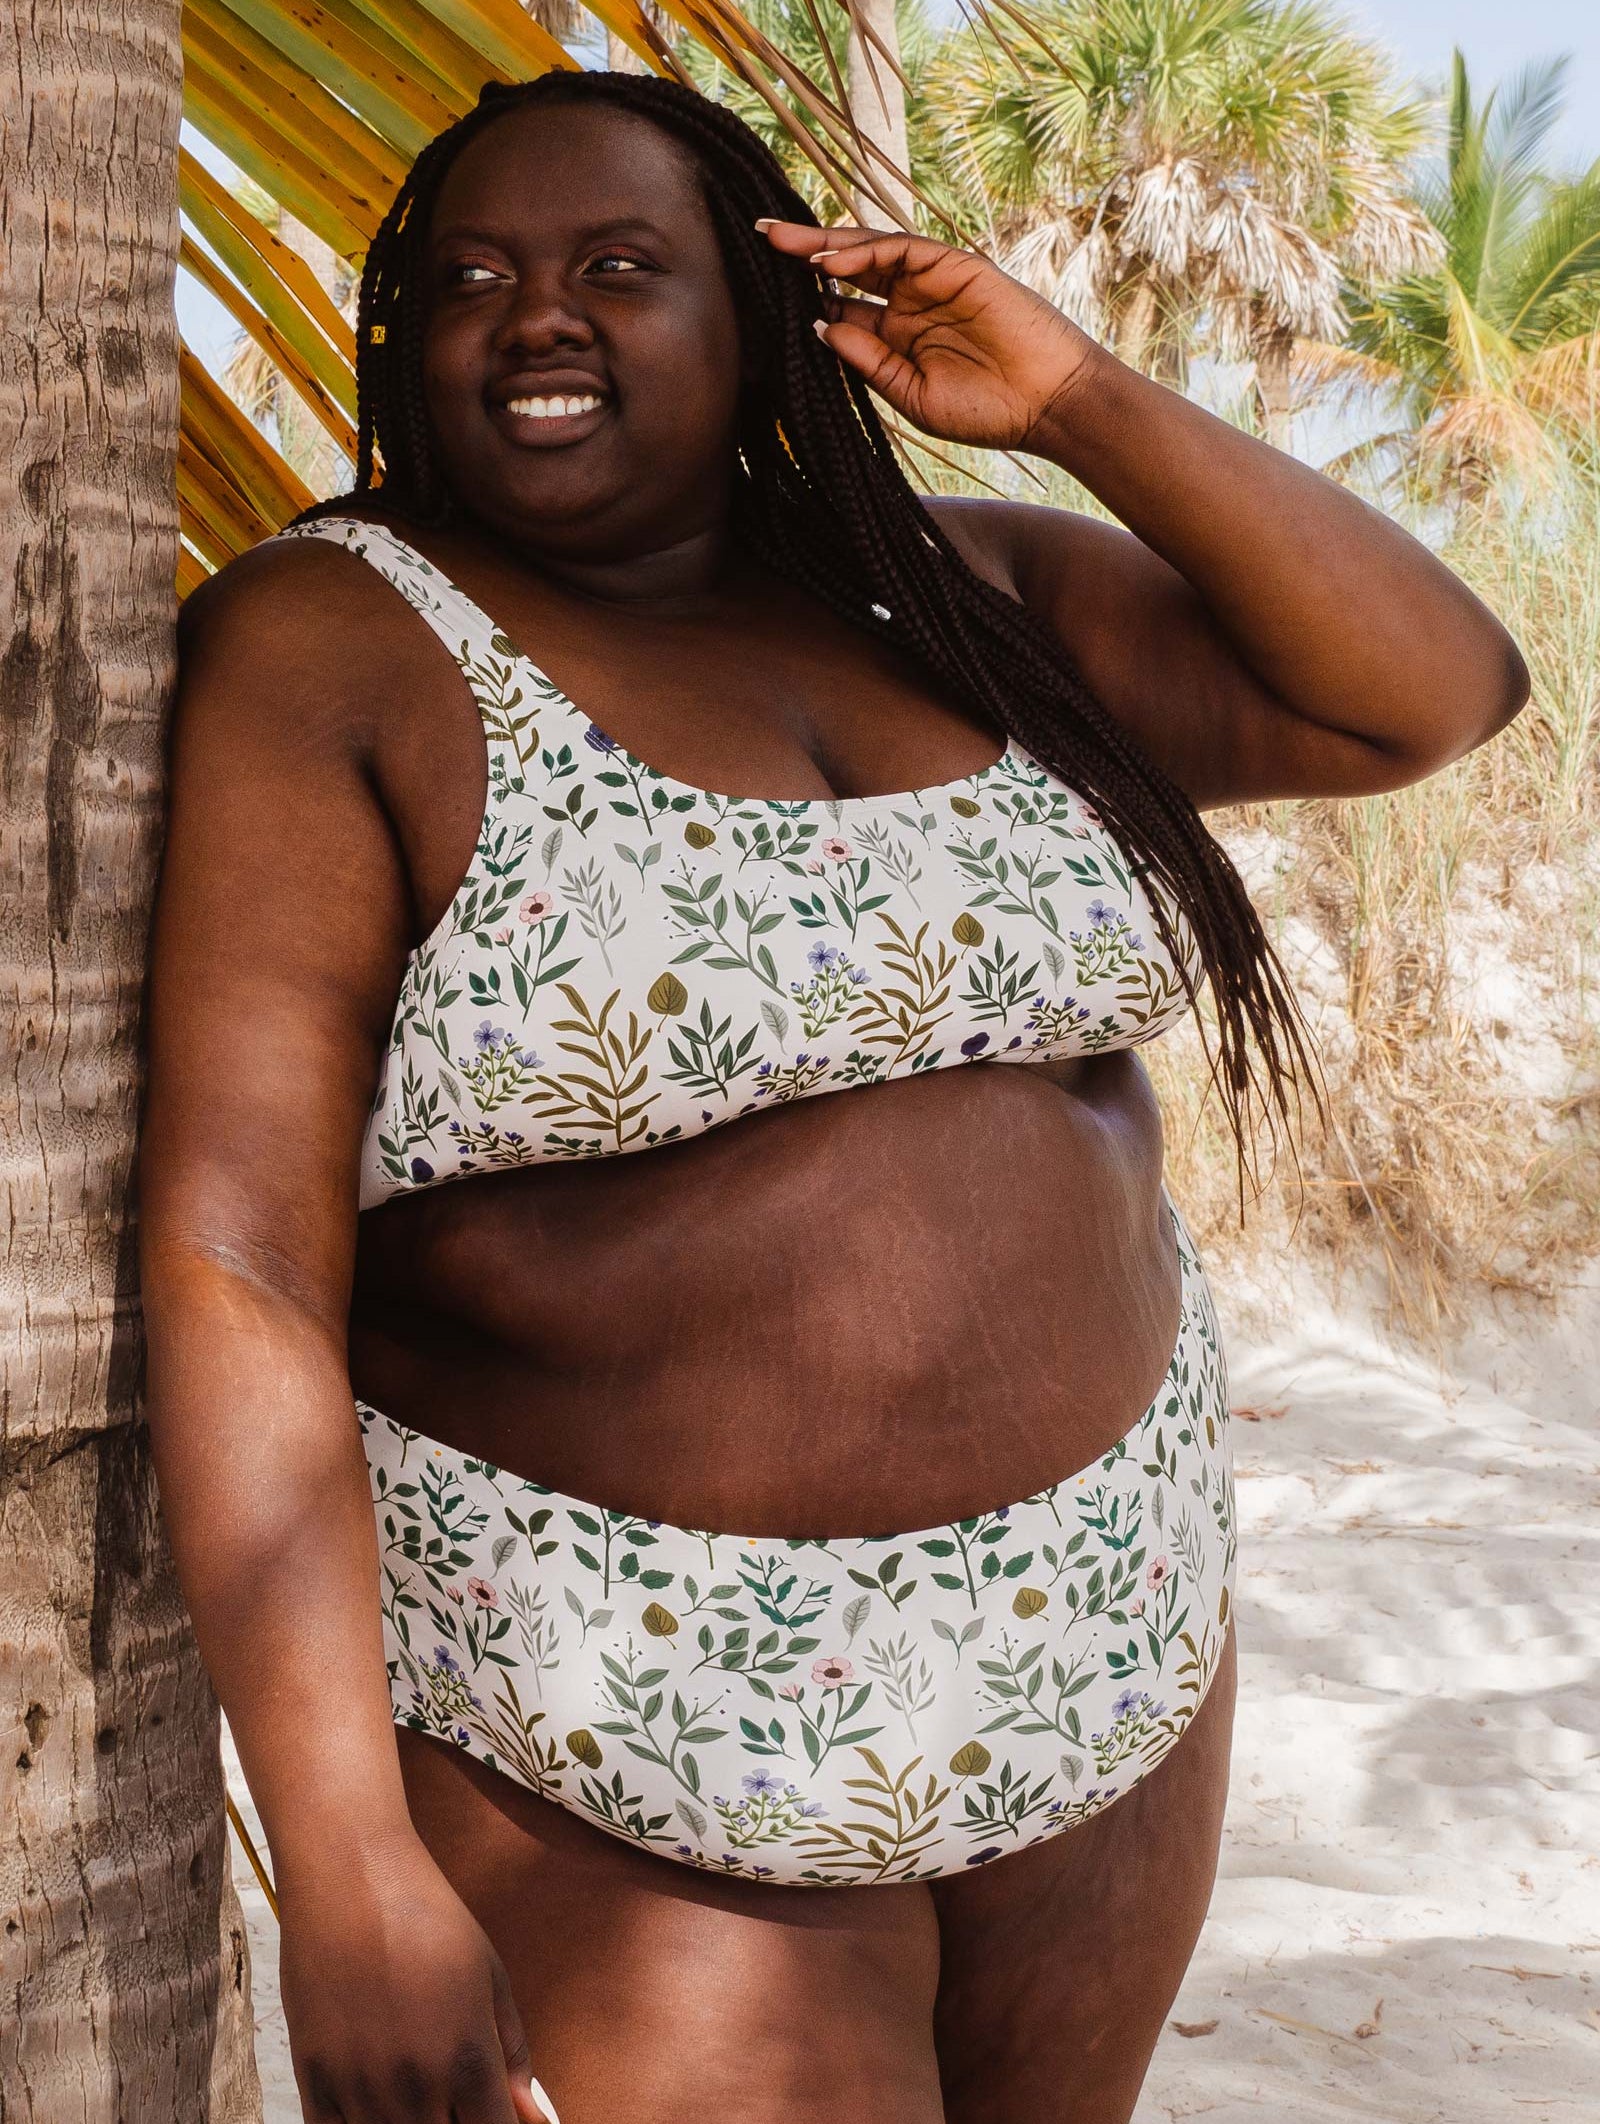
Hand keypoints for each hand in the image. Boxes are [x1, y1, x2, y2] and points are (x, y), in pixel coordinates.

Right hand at [277, 1829, 555, 2122]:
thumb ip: (512, 2051)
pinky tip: (375, 2104)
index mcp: (468, 2057)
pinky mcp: (314, 2081)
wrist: (351, 1878)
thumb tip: (530, 2112)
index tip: (494, 2111)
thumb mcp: (490, 1974)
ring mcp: (360, 2088)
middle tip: (457, 2096)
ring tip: (420, 2091)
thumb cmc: (427, 1916)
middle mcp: (416, 2085)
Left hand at [758, 219, 1102, 450]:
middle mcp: (909, 304)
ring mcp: (933, 282)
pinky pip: (903, 249)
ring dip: (825, 243)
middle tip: (757, 237)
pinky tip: (832, 259)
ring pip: (869, 250)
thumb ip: (868, 362)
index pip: (839, 308)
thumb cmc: (987, 413)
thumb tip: (818, 328)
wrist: (1048, 406)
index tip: (757, 293)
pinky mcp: (957, 266)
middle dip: (802, 254)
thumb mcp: (912, 396)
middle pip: (846, 269)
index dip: (802, 299)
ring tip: (783, 241)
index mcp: (896, 338)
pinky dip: (866, 249)